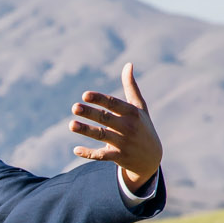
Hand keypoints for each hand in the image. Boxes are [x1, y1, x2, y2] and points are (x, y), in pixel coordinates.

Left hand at [71, 63, 163, 190]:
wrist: (152, 158)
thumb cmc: (143, 127)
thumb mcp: (140, 107)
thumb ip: (131, 87)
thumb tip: (128, 64)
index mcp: (132, 113)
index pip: (114, 104)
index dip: (100, 99)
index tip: (85, 95)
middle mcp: (128, 127)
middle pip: (105, 118)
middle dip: (90, 113)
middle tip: (74, 107)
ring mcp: (124, 143)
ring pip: (101, 136)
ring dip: (86, 130)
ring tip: (71, 125)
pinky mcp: (119, 157)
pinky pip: (102, 155)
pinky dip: (89, 153)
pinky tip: (76, 150)